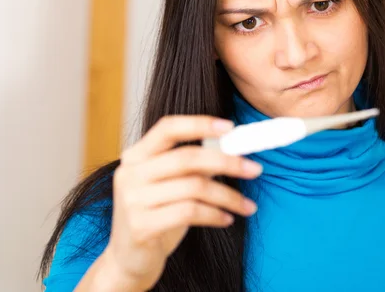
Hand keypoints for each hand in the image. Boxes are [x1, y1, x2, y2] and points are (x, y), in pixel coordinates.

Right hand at [104, 116, 261, 290]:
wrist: (129, 260)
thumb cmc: (157, 216)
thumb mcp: (172, 186)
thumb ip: (194, 165)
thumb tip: (231, 147)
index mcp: (136, 155)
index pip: (167, 128)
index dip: (199, 124)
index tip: (231, 127)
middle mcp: (130, 173)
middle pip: (187, 158)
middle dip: (227, 163)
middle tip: (255, 170)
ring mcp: (132, 200)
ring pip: (194, 187)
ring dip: (228, 196)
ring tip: (247, 206)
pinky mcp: (140, 226)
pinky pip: (189, 212)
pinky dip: (215, 215)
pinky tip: (227, 219)